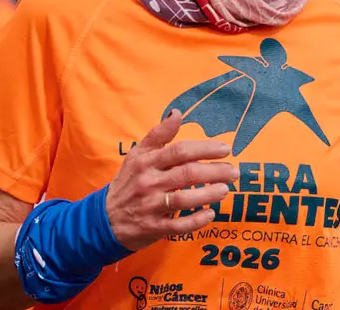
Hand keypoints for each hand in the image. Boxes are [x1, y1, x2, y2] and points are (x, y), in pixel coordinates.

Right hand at [106, 109, 238, 250]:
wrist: (105, 218)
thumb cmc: (128, 183)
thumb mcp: (137, 155)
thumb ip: (158, 135)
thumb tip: (177, 113)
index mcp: (146, 161)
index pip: (179, 151)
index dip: (204, 149)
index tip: (225, 149)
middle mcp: (148, 182)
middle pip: (186, 174)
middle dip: (214, 172)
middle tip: (233, 172)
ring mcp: (150, 205)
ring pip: (184, 199)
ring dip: (208, 194)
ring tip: (226, 190)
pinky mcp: (153, 227)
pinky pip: (178, 225)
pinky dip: (195, 220)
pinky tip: (210, 214)